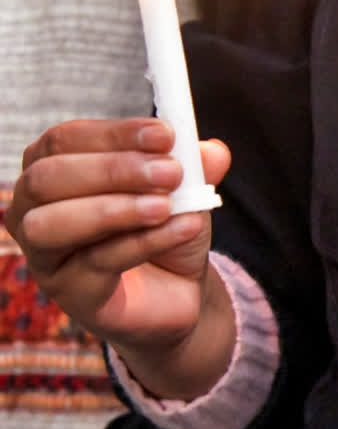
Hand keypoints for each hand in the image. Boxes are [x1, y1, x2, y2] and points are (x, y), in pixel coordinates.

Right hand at [4, 118, 234, 398]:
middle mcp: (32, 211)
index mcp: (53, 170)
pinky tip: (184, 229)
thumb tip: (214, 151)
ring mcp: (45, 257)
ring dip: (114, 209)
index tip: (165, 134)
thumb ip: (196, 168)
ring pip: (52, 225)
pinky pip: (97, 263)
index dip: (112, 134)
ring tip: (165, 206)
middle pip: (47, 178)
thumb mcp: (186, 192)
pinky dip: (145, 242)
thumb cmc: (165, 229)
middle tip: (171, 172)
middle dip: (112, 170)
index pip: (64, 140)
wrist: (178, 289)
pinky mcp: (71, 294)